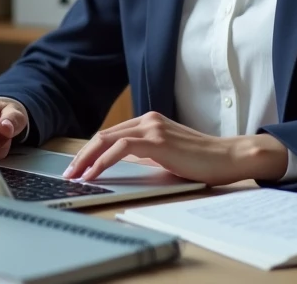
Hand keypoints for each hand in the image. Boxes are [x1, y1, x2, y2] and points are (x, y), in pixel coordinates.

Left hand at [62, 112, 289, 185]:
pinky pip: (121, 148)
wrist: (228, 157)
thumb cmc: (201, 161)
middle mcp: (148, 120)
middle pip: (103, 135)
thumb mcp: (167, 156)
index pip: (110, 135)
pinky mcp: (158, 140)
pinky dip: (103, 161)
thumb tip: (121, 168)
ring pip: (107, 139)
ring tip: (75, 176)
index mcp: (149, 122)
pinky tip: (94, 174)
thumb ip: (146, 156)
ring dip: (87, 159)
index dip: (90, 152)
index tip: (77, 168)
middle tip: (68, 173)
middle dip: (81, 156)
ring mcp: (153, 128)